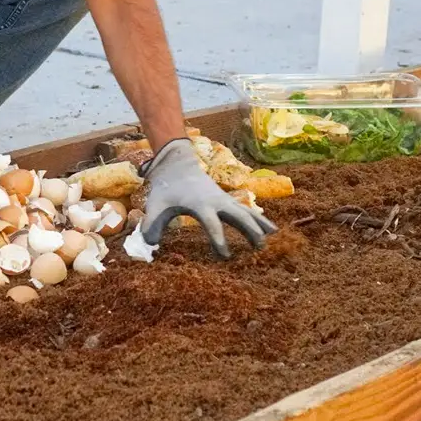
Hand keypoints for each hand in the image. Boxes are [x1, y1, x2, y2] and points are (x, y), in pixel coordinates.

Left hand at [140, 139, 276, 257]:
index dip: (219, 239)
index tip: (226, 256)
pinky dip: (259, 219)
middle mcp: (217, 201)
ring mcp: (224, 199)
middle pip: (238, 216)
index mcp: (200, 204)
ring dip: (259, 225)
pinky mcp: (227, 200)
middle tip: (260, 248)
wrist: (177, 165)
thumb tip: (149, 243)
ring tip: (272, 240)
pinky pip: (246, 210)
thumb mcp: (155, 204)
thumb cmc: (166, 187)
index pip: (212, 224)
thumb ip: (151, 223)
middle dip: (250, 231)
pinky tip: (271, 229)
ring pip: (246, 212)